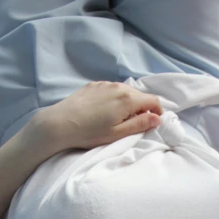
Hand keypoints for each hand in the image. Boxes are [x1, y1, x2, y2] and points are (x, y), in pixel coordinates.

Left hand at [39, 80, 163, 152]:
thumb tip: (157, 118)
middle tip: (133, 124)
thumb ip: (140, 124)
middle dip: (142, 108)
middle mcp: (118, 86)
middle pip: (140, 95)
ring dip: (128, 103)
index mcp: (128, 99)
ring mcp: (105, 84)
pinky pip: (111, 90)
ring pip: (125, 92)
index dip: (157, 112)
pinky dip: (114, 98)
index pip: (153, 100)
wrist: (60, 123)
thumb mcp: (118, 133)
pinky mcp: (94, 85)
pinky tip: (104, 111)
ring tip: (117, 119)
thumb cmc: (89, 133)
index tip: (153, 123)